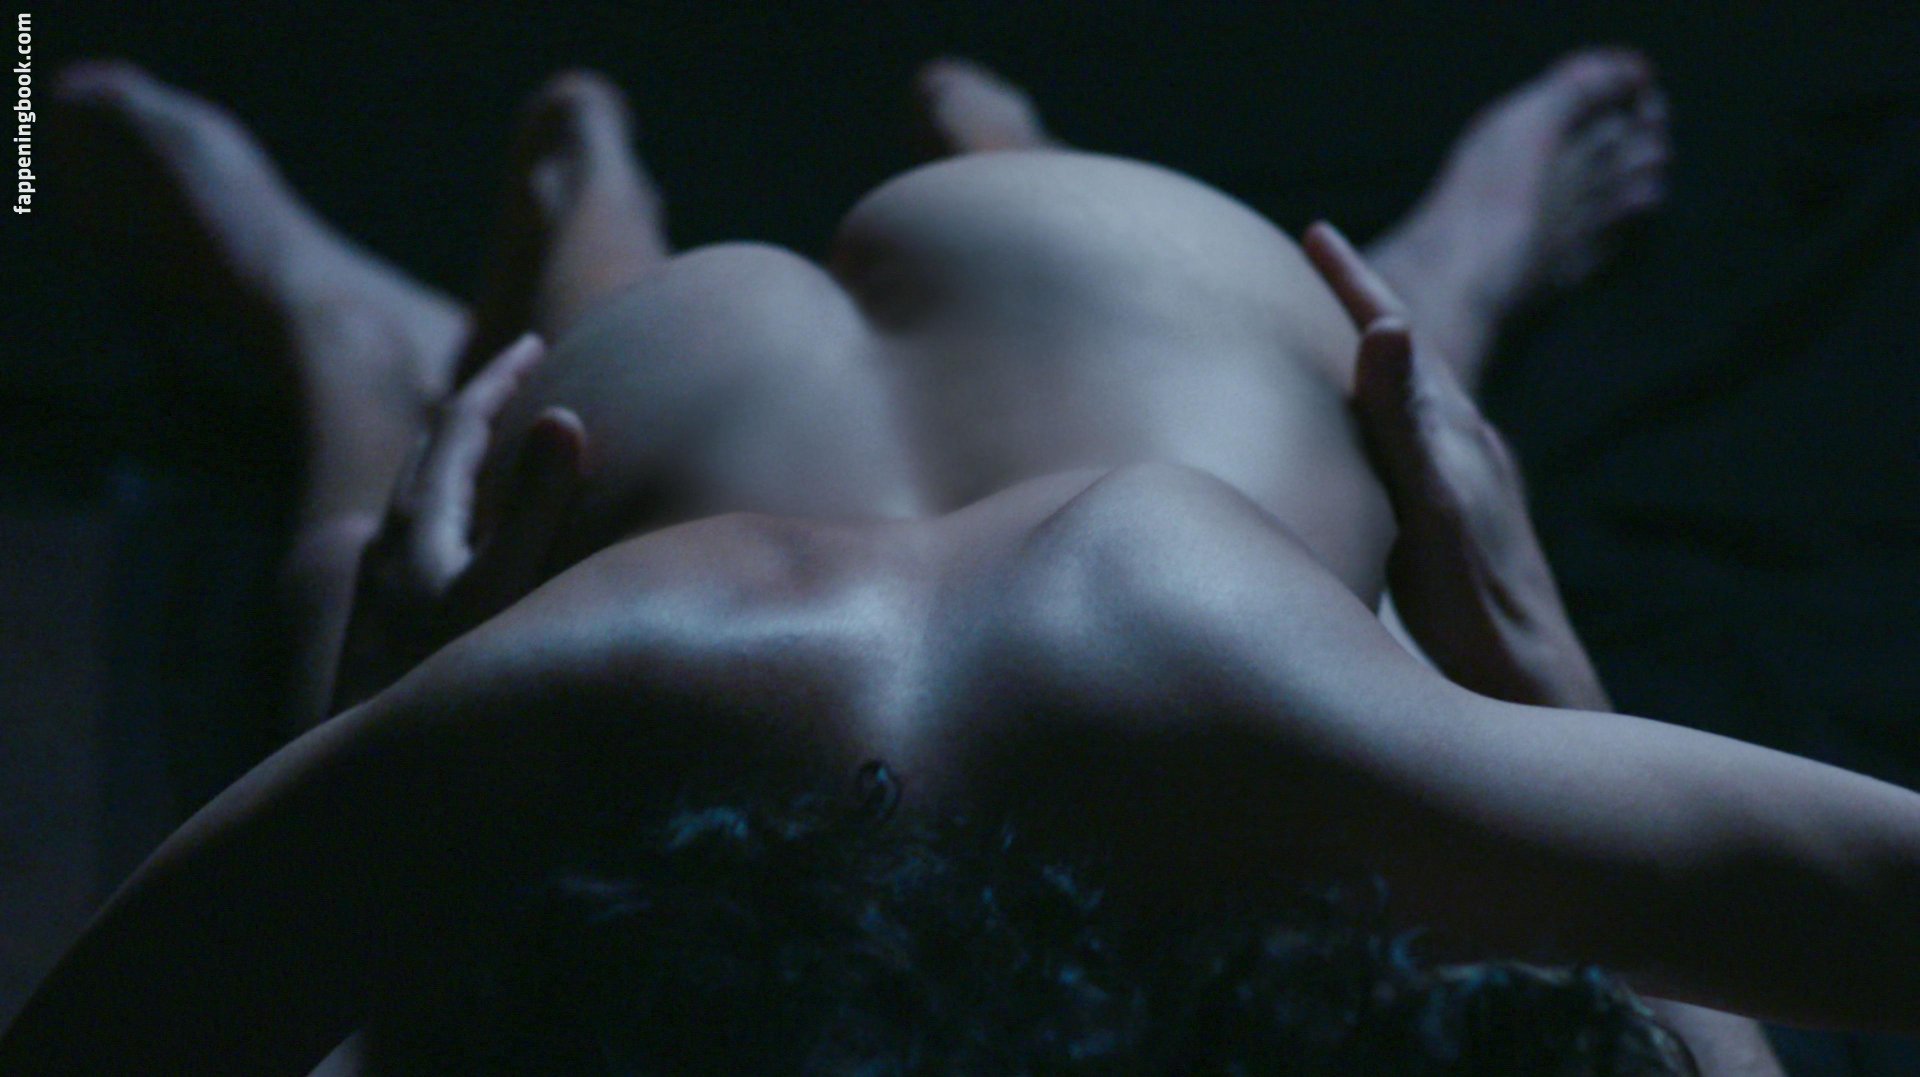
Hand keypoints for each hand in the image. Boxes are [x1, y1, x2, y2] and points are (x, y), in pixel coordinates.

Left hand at [333, 333, 586, 710]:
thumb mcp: (505, 592)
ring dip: (461, 461)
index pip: (456, 423)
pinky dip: (456, 513)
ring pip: (420, 500)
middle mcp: (389, 548)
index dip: (499, 379)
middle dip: (476, 408)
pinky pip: (423, 542)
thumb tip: (564, 418)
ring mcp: (382, 591)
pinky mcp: (387, 630)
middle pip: (429, 453)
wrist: (371, 794)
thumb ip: (536, 507)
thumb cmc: (448, 691)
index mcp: (415, 526)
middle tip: (521, 378)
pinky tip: (475, 550)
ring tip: (503, 451)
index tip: (536, 341)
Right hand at [1302, 222, 1607, 710]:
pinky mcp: (1466, 518)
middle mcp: (1468, 445)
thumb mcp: (1431, 509)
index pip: (1396, 336)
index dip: (1353, 282)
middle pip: (1408, 355)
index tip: (1315, 230)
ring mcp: (1472, 481)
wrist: (1532, 685)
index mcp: (1454, 431)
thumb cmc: (1474, 610)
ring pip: (1413, 398)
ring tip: (1340, 334)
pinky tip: (1378, 440)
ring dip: (1377, 360)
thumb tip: (1393, 322)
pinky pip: (1416, 440)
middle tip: (1320, 261)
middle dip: (1362, 304)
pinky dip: (1385, 413)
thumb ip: (1407, 420)